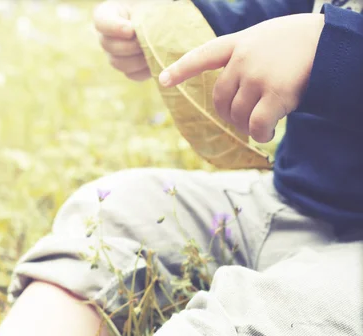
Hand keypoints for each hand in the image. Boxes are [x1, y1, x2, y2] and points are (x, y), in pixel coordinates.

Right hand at [93, 1, 150, 80]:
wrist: (164, 21)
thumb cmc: (156, 7)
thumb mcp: (148, 6)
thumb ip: (142, 15)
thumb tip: (139, 30)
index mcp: (108, 14)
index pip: (101, 22)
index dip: (114, 28)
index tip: (131, 30)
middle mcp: (108, 36)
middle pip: (109, 46)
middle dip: (130, 46)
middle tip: (147, 42)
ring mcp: (116, 55)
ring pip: (118, 63)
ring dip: (137, 59)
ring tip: (154, 52)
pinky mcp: (129, 68)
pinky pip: (132, 74)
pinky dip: (144, 71)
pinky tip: (156, 62)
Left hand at [159, 14, 324, 142]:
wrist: (334, 42)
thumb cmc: (301, 43)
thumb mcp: (266, 38)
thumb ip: (244, 56)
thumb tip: (233, 93)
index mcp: (240, 43)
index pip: (204, 55)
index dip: (182, 69)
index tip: (162, 80)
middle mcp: (244, 59)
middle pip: (220, 99)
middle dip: (229, 115)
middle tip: (243, 121)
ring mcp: (258, 76)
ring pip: (237, 115)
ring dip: (246, 128)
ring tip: (262, 126)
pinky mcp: (275, 94)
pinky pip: (256, 126)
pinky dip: (260, 135)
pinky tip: (269, 133)